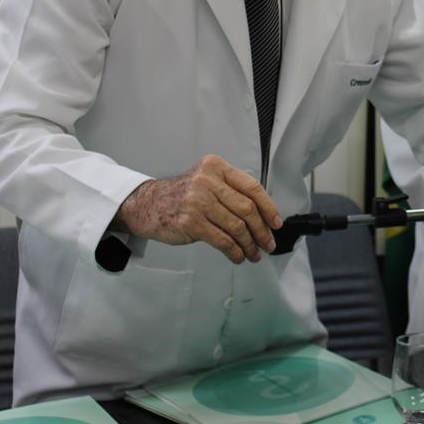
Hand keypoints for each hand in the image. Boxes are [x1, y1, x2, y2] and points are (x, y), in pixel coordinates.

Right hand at [114, 154, 282, 263]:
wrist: (147, 204)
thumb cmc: (182, 195)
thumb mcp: (206, 181)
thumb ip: (231, 190)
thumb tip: (264, 215)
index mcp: (216, 167)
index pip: (252, 187)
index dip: (269, 207)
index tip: (276, 223)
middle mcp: (207, 181)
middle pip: (247, 209)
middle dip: (262, 230)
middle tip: (268, 243)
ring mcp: (198, 201)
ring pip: (237, 227)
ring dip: (249, 244)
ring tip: (254, 253)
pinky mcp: (191, 222)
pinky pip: (222, 240)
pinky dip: (235, 251)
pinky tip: (238, 256)